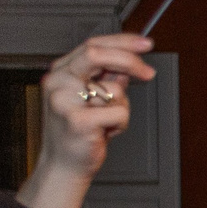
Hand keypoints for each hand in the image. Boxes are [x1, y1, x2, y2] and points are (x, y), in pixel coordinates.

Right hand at [18, 33, 150, 207]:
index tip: (145, 44)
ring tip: (105, 122)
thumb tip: (128, 65)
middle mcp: (58, 82)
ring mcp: (64, 101)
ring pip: (115, 89)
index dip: (122, 41)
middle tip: (148, 72)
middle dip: (129, 60)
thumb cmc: (78, 132)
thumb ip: (107, 79)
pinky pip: (119, 112)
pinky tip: (104, 132)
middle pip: (97, 54)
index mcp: (61, 72)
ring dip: (121, 107)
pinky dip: (120, 124)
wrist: (63, 165)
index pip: (93, 44)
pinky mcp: (78, 121)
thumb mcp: (92, 99)